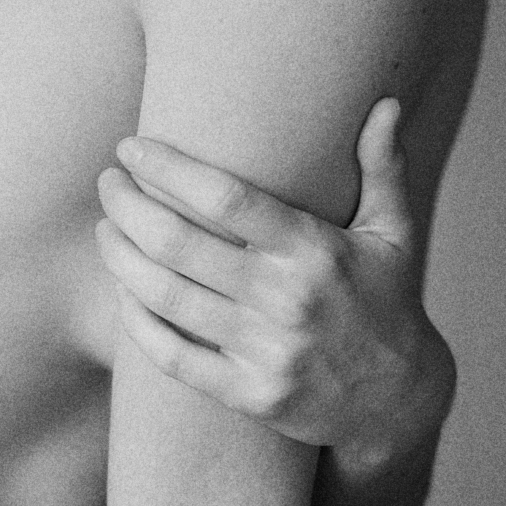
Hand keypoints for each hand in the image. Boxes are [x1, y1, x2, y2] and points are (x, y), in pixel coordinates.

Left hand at [94, 98, 454, 466]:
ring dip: (121, 257)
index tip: (132, 146)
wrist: (398, 401)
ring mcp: (265, 352)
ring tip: (106, 227)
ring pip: (165, 298)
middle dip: (129, 206)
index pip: (227, 198)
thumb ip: (383, 167)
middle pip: (178, 244)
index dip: (169, 168)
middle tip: (108, 182)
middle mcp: (286, 300)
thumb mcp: (395, 232)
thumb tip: (385, 104)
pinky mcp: (248, 395)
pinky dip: (137, 321)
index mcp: (316, 251)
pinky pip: (172, 356)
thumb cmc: (388, 301)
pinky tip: (123, 290)